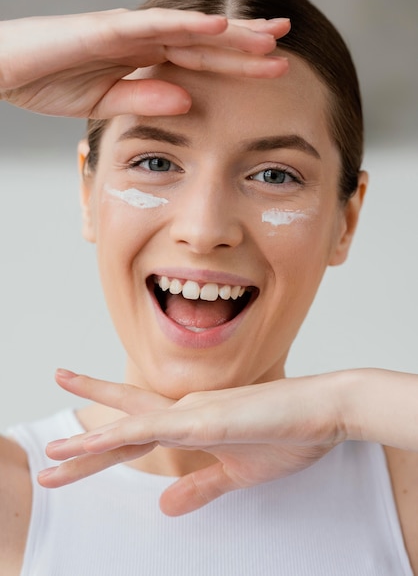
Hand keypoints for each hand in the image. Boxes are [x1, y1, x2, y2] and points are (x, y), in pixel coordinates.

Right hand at [0, 9, 289, 118]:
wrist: (2, 68)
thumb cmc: (48, 81)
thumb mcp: (104, 102)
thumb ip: (144, 99)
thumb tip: (187, 103)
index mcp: (143, 58)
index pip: (200, 58)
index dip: (237, 61)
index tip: (272, 67)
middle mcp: (143, 39)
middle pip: (205, 41)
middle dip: (246, 43)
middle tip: (287, 44)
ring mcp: (127, 31)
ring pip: (190, 30)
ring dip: (231, 34)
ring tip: (270, 37)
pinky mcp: (107, 30)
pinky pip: (154, 27)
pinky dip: (187, 27)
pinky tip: (220, 28)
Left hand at [39, 369, 345, 515]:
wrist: (325, 411)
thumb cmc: (287, 435)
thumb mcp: (236, 474)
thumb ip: (199, 486)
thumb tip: (164, 506)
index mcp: (191, 423)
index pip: (138, 436)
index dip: (103, 446)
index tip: (70, 454)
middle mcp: (186, 412)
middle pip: (125, 428)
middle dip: (85, 444)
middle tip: (48, 453)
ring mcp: (197, 413)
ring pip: (135, 426)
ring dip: (95, 441)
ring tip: (58, 452)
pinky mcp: (213, 419)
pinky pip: (163, 427)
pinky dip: (130, 432)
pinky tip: (104, 440)